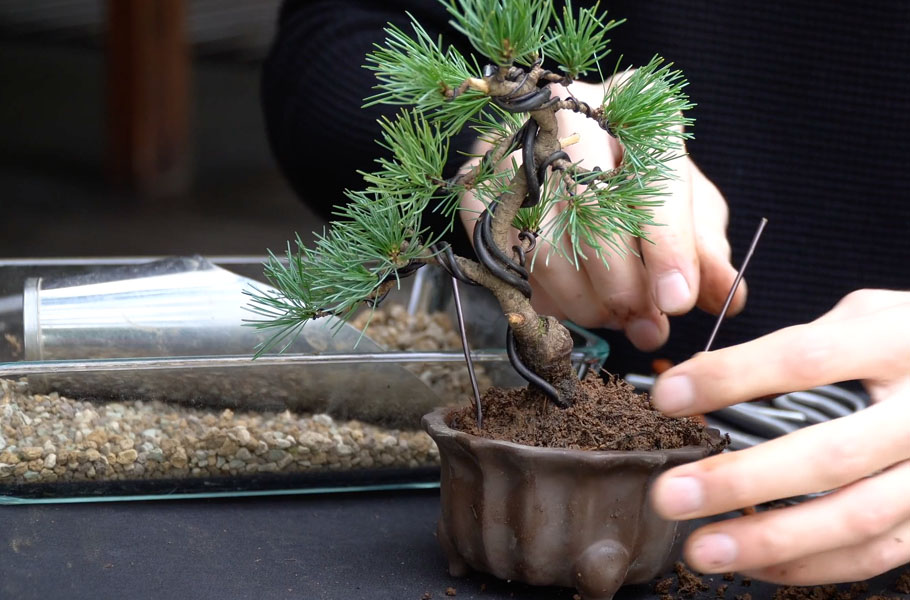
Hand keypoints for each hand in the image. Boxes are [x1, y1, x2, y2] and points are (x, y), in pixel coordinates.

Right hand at [459, 79, 743, 350]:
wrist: (554, 144)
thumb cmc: (632, 174)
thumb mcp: (684, 201)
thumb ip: (705, 249)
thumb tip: (727, 297)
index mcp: (639, 105)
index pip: (654, 176)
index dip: (667, 248)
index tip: (675, 302)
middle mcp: (572, 112)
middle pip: (593, 214)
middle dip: (622, 287)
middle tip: (642, 323)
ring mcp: (514, 145)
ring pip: (546, 249)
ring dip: (584, 303)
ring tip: (611, 313)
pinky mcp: (477, 183)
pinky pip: (508, 263)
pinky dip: (545, 296)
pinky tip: (569, 296)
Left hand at [649, 289, 909, 583]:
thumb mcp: (872, 316)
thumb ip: (806, 342)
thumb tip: (708, 376)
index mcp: (900, 343)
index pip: (806, 358)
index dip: (732, 377)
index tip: (669, 395)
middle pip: (830, 454)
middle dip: (741, 480)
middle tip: (671, 494)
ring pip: (857, 518)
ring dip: (771, 540)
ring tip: (702, 548)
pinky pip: (877, 554)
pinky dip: (812, 565)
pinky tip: (755, 563)